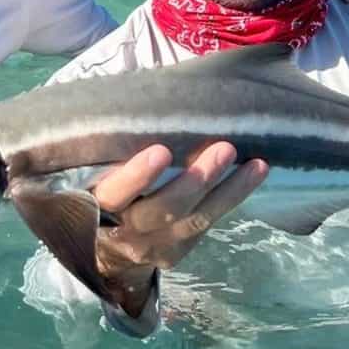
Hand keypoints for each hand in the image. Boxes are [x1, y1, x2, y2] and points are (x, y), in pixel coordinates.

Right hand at [88, 142, 268, 282]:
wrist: (103, 250)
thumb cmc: (100, 191)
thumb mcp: (91, 176)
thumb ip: (107, 153)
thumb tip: (132, 96)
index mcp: (97, 206)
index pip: (115, 194)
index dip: (137, 176)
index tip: (162, 151)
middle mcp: (127, 230)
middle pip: (165, 209)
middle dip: (196, 180)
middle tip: (225, 149)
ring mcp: (155, 245)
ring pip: (196, 219)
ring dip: (229, 191)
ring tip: (256, 165)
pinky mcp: (177, 251)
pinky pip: (208, 224)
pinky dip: (232, 198)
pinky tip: (254, 174)